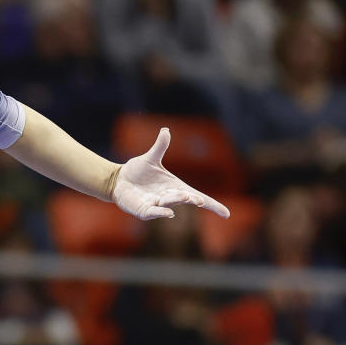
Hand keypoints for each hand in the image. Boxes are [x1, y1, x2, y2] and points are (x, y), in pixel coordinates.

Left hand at [112, 127, 229, 220]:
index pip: (197, 197)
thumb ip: (159, 147)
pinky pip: (153, 213)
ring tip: (185, 197)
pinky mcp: (143, 210)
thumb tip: (165, 130)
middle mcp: (168, 198)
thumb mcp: (150, 158)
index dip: (212, 205)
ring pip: (169, 205)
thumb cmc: (138, 171)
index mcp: (175, 187)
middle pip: (184, 199)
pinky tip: (168, 213)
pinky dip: (160, 213)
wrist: (119, 180)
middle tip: (198, 199)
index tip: (226, 214)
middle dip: (192, 199)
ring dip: (177, 202)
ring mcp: (156, 205)